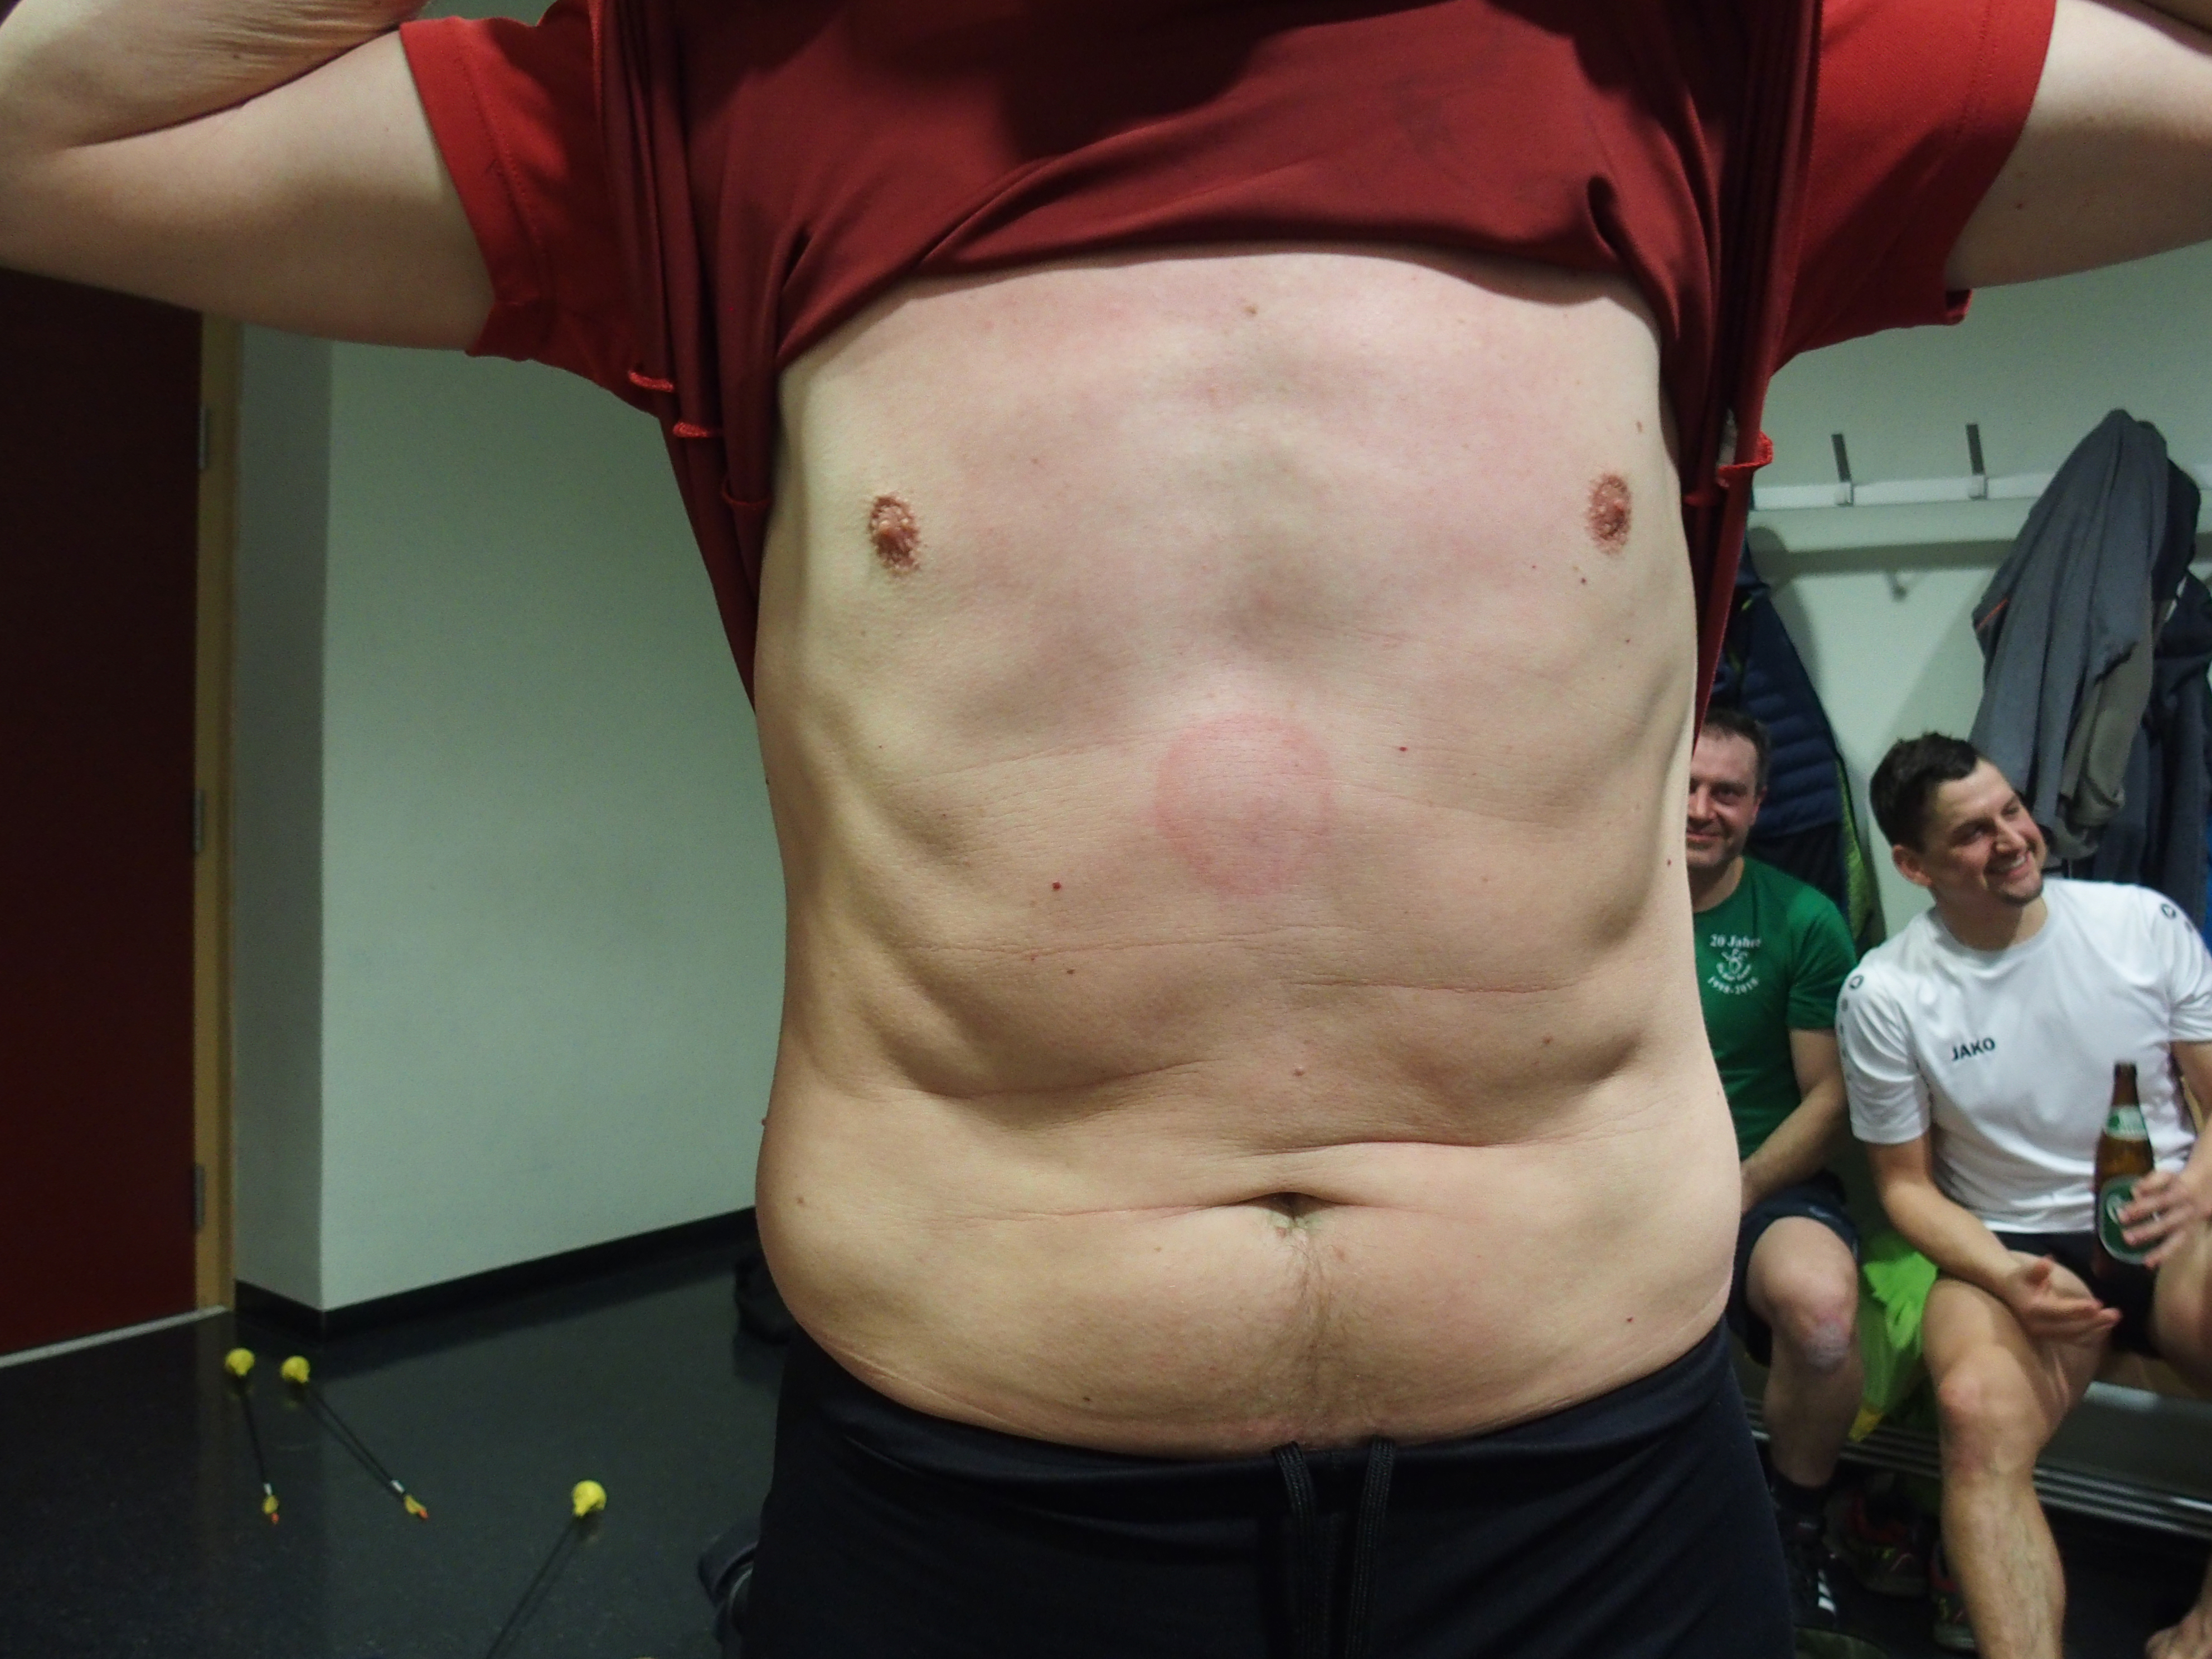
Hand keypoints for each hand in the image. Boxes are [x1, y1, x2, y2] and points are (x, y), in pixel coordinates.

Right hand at [2000, 1255, 2120, 1343]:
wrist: (2009, 1291)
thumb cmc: (2020, 1278)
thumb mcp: (2025, 1271)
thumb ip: (2036, 1269)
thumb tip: (2047, 1262)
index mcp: (2032, 1310)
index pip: (2058, 1312)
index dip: (2077, 1309)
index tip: (2097, 1304)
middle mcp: (2039, 1326)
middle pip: (2071, 1328)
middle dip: (2094, 1322)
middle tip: (2115, 1313)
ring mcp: (2046, 1334)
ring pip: (2075, 1336)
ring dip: (2097, 1329)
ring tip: (2114, 1318)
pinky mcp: (2054, 1336)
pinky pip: (2076, 1339)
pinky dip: (2092, 1334)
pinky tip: (2106, 1326)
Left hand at [2120, 1167, 2211, 1268]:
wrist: (2210, 1186)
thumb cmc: (2180, 1182)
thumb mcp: (2167, 1176)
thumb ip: (2151, 1181)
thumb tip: (2134, 1191)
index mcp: (2180, 1191)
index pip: (2160, 1200)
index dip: (2142, 1206)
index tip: (2123, 1212)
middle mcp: (2187, 1209)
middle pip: (2168, 1222)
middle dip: (2147, 1231)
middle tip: (2126, 1237)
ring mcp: (2192, 1222)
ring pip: (2178, 1239)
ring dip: (2160, 1251)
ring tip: (2144, 1261)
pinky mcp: (2193, 1231)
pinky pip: (2178, 1245)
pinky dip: (2164, 1254)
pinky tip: (2150, 1263)